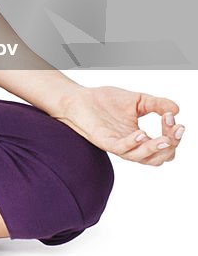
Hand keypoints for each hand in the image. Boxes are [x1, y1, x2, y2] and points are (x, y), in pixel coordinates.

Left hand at [52, 85, 184, 164]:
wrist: (78, 98)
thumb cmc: (105, 102)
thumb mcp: (137, 100)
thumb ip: (156, 104)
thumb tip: (176, 110)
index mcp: (141, 137)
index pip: (165, 145)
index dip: (173, 135)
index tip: (173, 118)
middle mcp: (132, 145)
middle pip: (159, 157)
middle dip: (170, 145)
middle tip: (175, 129)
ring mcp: (119, 145)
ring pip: (142, 158)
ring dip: (155, 149)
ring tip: (164, 138)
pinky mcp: (105, 142)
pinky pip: (122, 149)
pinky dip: (133, 143)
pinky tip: (140, 133)